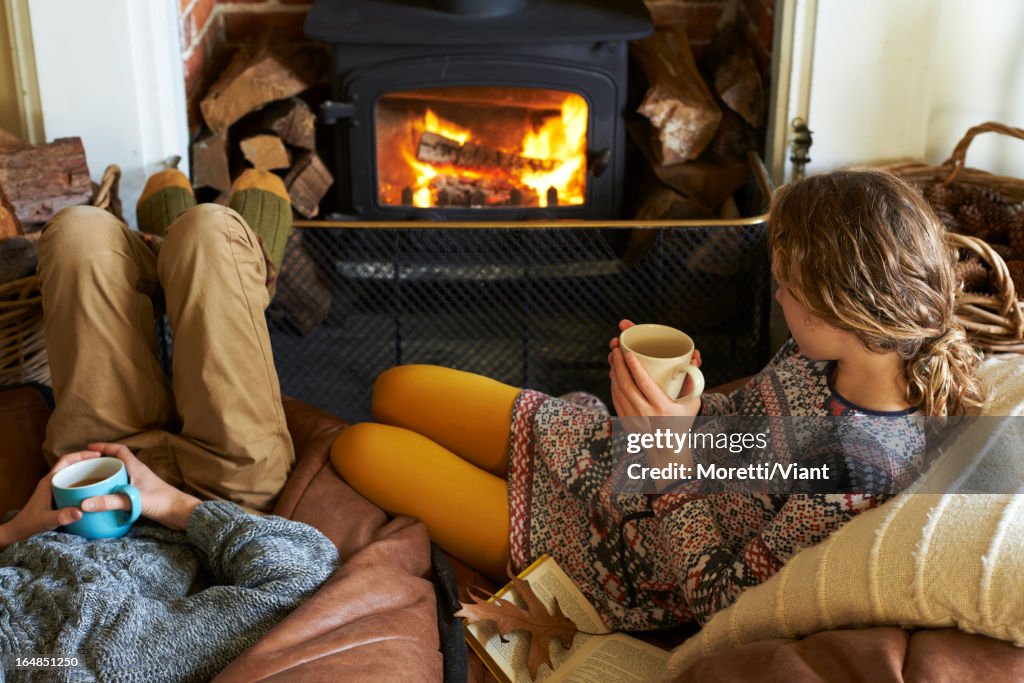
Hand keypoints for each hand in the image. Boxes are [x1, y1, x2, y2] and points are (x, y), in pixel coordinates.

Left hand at [0, 450, 102, 547]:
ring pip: (73, 473)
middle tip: (106, 462)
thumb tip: (81, 511)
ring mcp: (55, 486)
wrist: (20, 529)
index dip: (82, 455)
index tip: (98, 455)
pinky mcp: (59, 493)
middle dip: (88, 460)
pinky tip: (94, 488)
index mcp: (49, 480)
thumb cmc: (31, 523)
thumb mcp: (47, 520)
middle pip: (72, 464)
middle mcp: (53, 480)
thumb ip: (62, 516)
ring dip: (87, 470)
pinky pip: (73, 482)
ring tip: (104, 472)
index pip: (66, 460)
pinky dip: (84, 481)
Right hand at [79, 443, 200, 530]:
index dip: (104, 446)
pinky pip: (121, 488)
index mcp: (136, 468)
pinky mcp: (140, 495)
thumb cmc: (161, 502)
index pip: (119, 450)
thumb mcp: (132, 500)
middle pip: (117, 462)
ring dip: (105, 477)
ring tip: (89, 483)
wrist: (180, 513)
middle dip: (101, 463)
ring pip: (119, 476)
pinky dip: (111, 490)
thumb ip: (109, 502)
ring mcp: (139, 484)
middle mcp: (137, 473)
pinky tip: (103, 499)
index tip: (89, 447)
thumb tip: (84, 504)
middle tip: (83, 468)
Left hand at [609, 320, 702, 416]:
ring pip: (618, 391)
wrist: (667, 449)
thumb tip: (694, 358)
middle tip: (616, 350)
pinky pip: (616, 399)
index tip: (629, 352)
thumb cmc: (682, 423)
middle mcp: (645, 414)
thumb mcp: (692, 404)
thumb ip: (693, 381)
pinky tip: (614, 374)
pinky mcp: (625, 422)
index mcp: (662, 408)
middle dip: (619, 365)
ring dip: (614, 373)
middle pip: (626, 385)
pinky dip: (613, 385)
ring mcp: (633, 419)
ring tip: (614, 359)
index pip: (644, 383)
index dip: (634, 366)